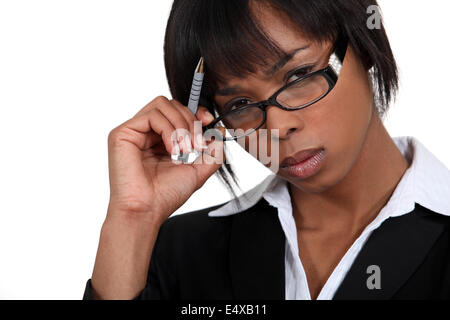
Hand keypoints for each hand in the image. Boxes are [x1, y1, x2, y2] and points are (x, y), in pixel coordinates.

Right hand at [106, 96, 224, 224]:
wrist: (147, 211)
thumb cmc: (166, 195)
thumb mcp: (198, 171)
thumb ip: (212, 153)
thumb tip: (220, 135)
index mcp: (160, 139)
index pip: (177, 111)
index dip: (195, 112)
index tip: (208, 122)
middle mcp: (145, 133)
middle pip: (171, 104)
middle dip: (191, 121)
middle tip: (198, 145)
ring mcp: (133, 131)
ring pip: (162, 105)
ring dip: (181, 125)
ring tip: (185, 150)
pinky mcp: (122, 133)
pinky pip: (152, 115)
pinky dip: (168, 130)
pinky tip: (172, 150)